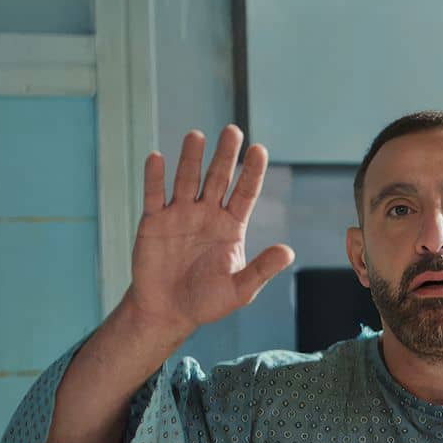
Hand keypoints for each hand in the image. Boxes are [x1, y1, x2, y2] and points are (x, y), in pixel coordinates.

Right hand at [124, 126, 293, 340]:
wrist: (169, 311)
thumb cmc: (207, 301)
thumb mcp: (240, 289)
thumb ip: (262, 269)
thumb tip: (288, 251)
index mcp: (231, 227)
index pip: (245, 193)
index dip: (252, 172)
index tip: (259, 150)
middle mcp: (207, 214)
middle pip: (218, 179)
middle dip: (225, 155)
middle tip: (233, 130)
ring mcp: (180, 215)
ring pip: (187, 180)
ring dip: (191, 159)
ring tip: (197, 136)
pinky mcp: (153, 222)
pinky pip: (154, 196)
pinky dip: (155, 178)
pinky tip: (157, 158)